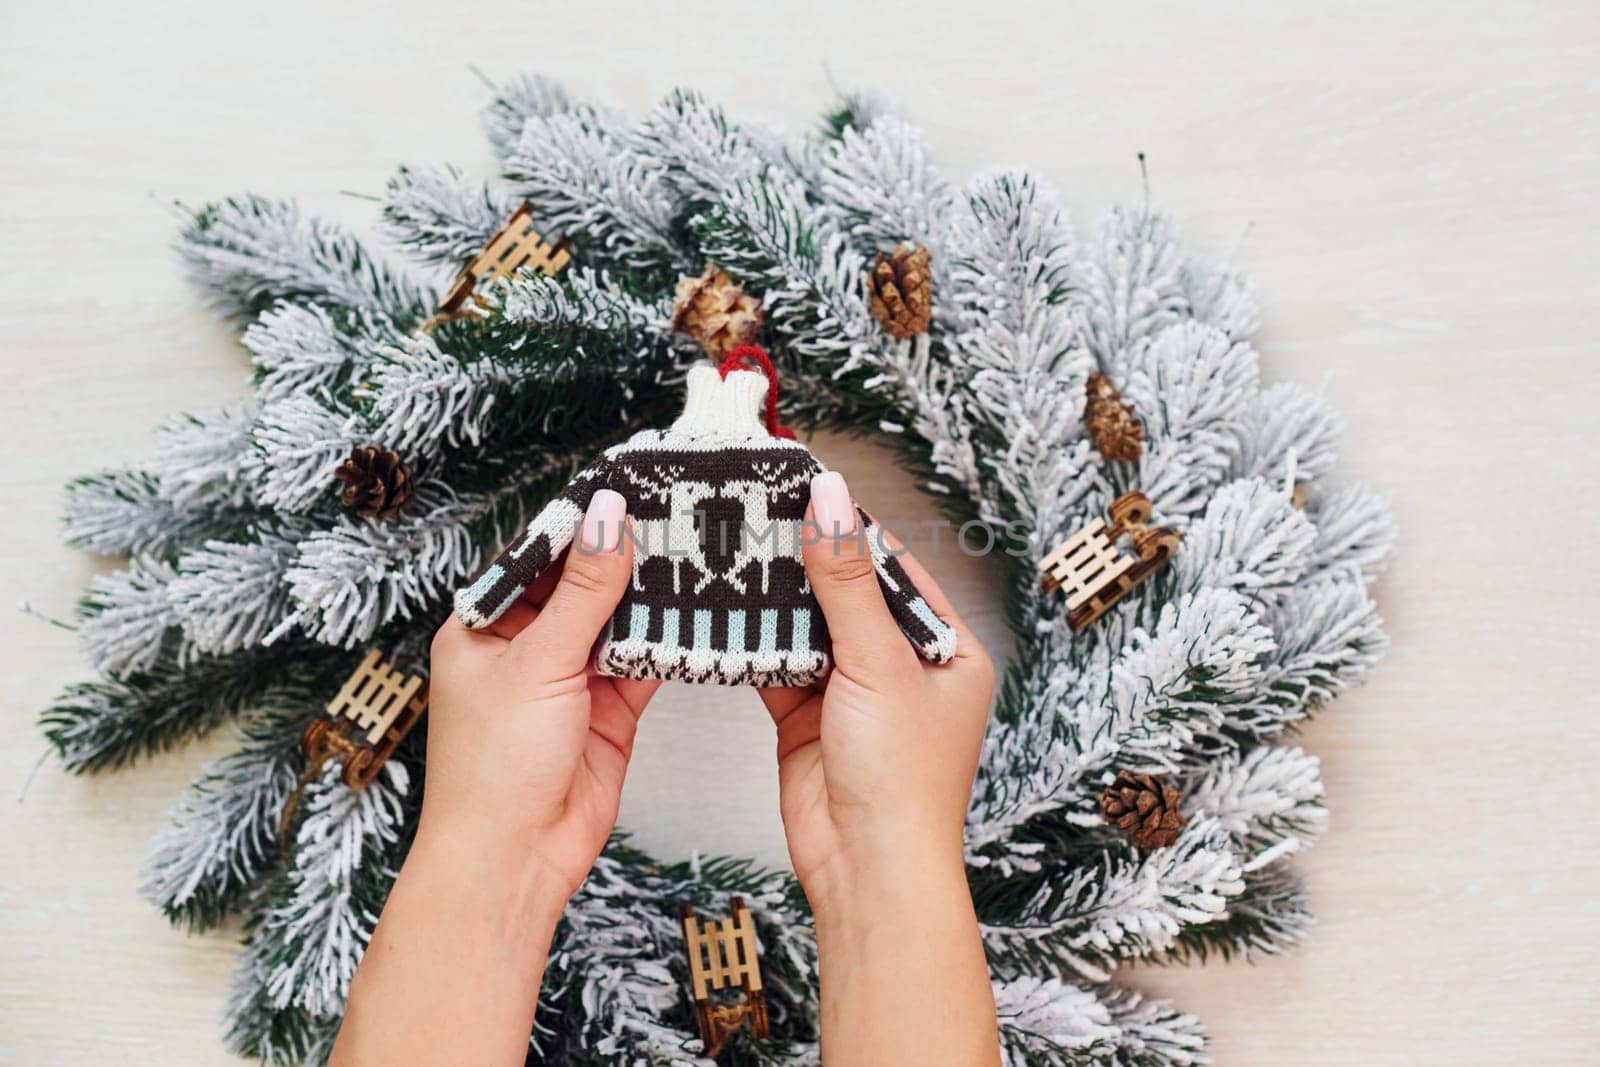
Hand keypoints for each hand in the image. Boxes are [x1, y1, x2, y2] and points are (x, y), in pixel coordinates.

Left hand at [334, 489, 652, 1066]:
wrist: (516, 859)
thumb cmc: (493, 769)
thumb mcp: (537, 662)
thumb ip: (582, 590)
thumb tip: (607, 518)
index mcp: (484, 627)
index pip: (536, 557)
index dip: (580, 523)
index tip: (625, 486)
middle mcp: (525, 648)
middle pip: (582, 585)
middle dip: (624, 555)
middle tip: (674, 510)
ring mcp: (569, 679)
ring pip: (617, 621)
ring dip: (651, 595)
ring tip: (696, 548)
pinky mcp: (609, 710)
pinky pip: (643, 662)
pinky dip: (669, 640)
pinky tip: (698, 611)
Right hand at [759, 471, 999, 1066]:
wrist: (866, 870)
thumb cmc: (903, 783)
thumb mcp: (879, 665)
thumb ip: (848, 582)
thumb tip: (831, 504)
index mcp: (947, 654)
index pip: (898, 571)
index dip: (854, 531)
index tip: (810, 491)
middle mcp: (904, 672)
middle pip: (849, 597)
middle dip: (807, 562)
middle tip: (760, 515)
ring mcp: (855, 697)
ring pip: (809, 630)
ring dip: (776, 602)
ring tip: (735, 552)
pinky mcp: (809, 721)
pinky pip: (780, 668)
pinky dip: (755, 645)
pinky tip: (727, 614)